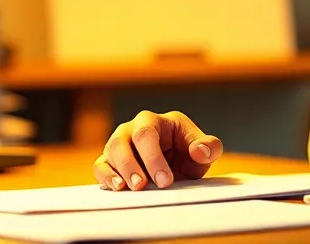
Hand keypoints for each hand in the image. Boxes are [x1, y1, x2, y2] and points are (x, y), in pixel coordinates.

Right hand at [92, 110, 222, 190]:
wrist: (177, 167)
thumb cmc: (189, 153)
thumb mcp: (204, 151)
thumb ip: (209, 147)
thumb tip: (201, 150)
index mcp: (156, 121)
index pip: (147, 134)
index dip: (153, 157)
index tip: (165, 181)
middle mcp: (133, 129)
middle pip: (123, 141)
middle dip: (131, 164)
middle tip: (142, 185)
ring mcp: (120, 144)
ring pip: (110, 151)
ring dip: (117, 171)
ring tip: (129, 188)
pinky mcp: (110, 161)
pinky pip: (100, 165)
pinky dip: (105, 176)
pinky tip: (117, 187)